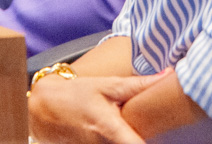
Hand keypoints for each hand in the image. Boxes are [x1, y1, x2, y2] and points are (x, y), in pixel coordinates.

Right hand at [29, 69, 169, 143]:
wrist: (44, 107)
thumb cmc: (78, 94)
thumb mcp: (107, 85)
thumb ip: (138, 85)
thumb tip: (168, 74)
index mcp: (110, 128)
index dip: (150, 143)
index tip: (166, 138)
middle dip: (140, 136)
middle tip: (139, 122)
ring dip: (126, 138)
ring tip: (124, 124)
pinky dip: (115, 141)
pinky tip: (114, 132)